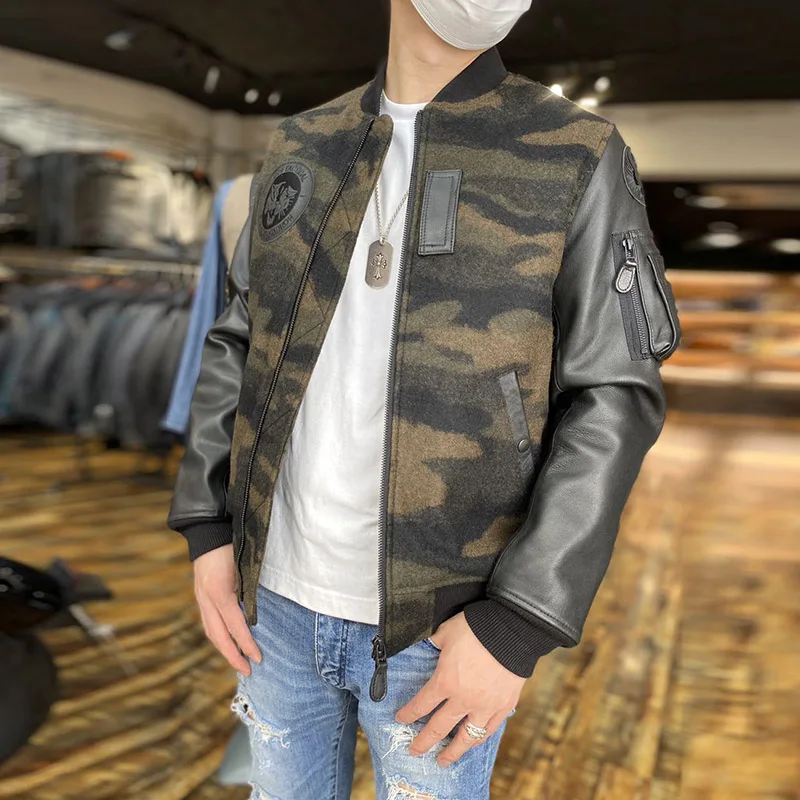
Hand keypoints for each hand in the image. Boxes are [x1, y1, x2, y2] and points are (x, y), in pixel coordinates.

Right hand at [194, 544, 260, 675]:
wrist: (209, 530)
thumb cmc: (232, 544)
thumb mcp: (244, 567)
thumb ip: (248, 590)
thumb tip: (257, 616)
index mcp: (219, 592)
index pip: (235, 626)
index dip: (247, 644)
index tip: (259, 658)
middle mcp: (206, 598)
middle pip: (218, 636)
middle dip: (233, 656)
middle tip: (249, 670)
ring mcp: (201, 597)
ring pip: (211, 631)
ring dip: (224, 649)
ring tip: (239, 660)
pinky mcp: (200, 595)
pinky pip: (208, 621)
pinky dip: (218, 635)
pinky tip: (227, 641)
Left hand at [395, 611, 523, 766]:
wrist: (512, 630)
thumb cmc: (477, 628)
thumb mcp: (446, 631)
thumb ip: (435, 642)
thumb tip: (429, 643)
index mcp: (445, 681)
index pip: (422, 705)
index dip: (409, 714)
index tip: (401, 719)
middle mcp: (463, 699)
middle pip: (439, 728)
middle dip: (423, 742)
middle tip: (415, 751)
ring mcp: (485, 706)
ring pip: (466, 737)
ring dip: (452, 752)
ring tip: (443, 760)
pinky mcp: (504, 706)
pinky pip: (489, 729)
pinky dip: (479, 738)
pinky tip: (473, 742)